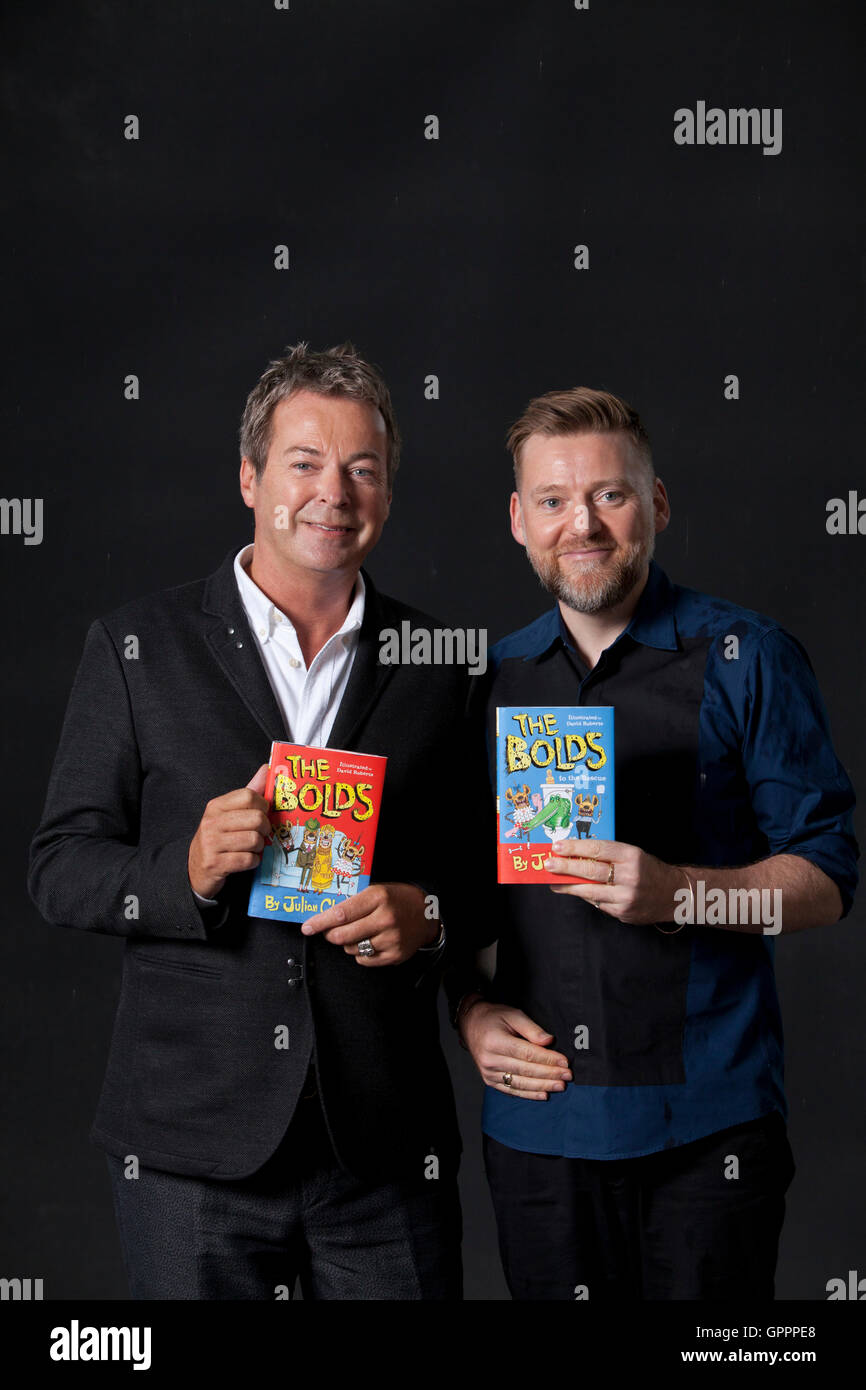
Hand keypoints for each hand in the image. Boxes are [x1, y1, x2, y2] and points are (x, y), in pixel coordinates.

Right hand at [188, 764, 270, 898]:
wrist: (196, 867)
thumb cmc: (218, 836)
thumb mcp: (229, 812)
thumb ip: (249, 791)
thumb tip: (267, 768)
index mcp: (216, 806)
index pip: (249, 796)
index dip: (263, 805)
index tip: (262, 813)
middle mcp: (211, 823)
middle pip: (256, 818)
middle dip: (264, 829)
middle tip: (260, 834)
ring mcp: (211, 844)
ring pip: (254, 840)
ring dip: (259, 847)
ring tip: (252, 847)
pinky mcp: (215, 864)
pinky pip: (247, 860)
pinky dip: (253, 861)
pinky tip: (246, 860)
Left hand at [300, 882, 438, 965]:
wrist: (428, 912)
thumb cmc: (396, 899)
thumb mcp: (376, 891)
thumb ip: (353, 902)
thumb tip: (323, 916)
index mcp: (377, 897)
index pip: (341, 913)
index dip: (320, 922)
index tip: (307, 927)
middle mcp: (385, 918)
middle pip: (342, 935)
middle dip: (330, 935)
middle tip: (330, 931)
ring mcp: (391, 939)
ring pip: (351, 949)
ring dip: (348, 943)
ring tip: (359, 932)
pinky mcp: (395, 955)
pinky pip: (364, 960)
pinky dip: (361, 954)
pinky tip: (370, 942)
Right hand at [458, 998, 571, 1099]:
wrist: (471, 1025)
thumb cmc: (494, 1018)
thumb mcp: (513, 1014)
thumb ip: (532, 1028)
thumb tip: (549, 1041)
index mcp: (495, 1041)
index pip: (527, 1054)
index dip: (548, 1059)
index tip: (565, 1062)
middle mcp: (490, 1059)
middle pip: (526, 1070)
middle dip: (550, 1074)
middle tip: (568, 1076)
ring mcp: (488, 1072)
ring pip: (520, 1083)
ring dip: (543, 1086)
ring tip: (560, 1086)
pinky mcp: (490, 1080)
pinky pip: (512, 1090)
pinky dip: (529, 1094)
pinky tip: (543, 1094)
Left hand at [544, 838, 680, 924]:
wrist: (674, 894)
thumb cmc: (648, 870)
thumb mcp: (633, 855)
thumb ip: (608, 855)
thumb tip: (575, 856)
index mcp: (632, 856)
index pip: (597, 849)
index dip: (575, 848)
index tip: (557, 847)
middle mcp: (630, 876)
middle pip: (590, 871)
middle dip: (565, 867)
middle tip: (548, 864)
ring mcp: (626, 897)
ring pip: (590, 891)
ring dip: (568, 887)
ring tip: (553, 883)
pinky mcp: (624, 912)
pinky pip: (599, 903)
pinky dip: (588, 897)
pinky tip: (578, 892)